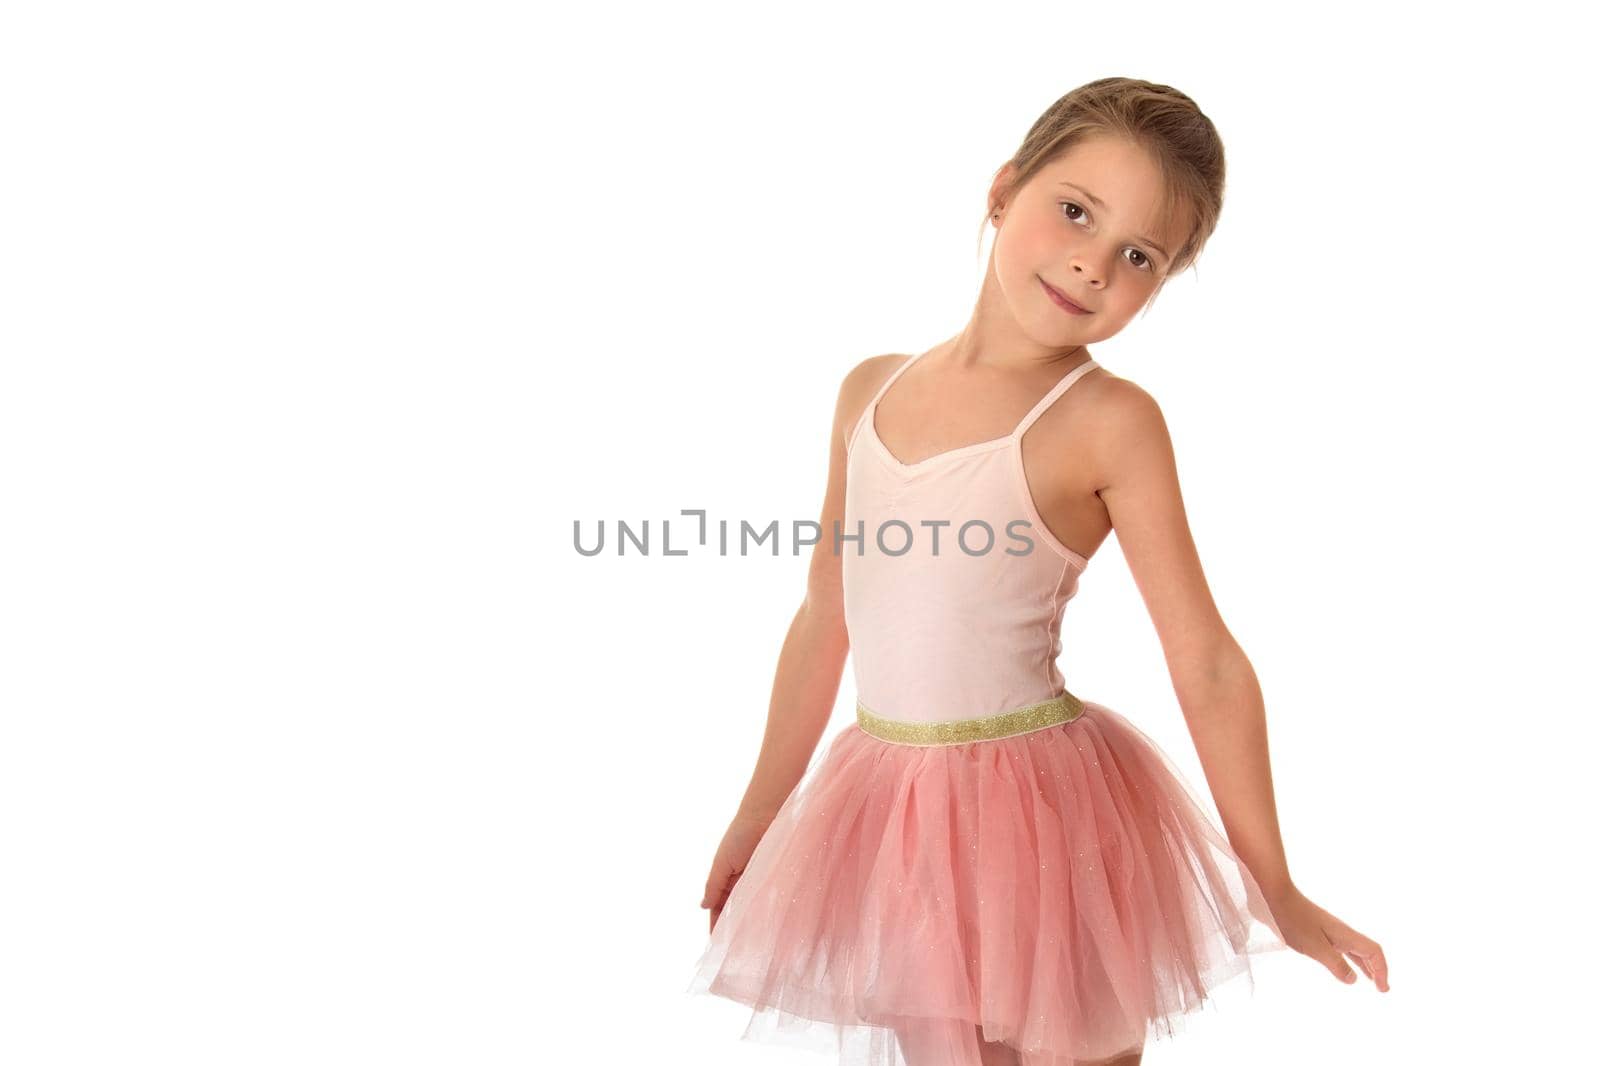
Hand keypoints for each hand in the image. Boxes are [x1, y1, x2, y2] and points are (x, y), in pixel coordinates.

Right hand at [699, 811, 773, 935]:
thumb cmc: (741, 835)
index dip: (717, 925)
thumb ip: (713, 885)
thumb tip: (703, 906)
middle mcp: (743, 883)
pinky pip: (770, 901)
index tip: (716, 945)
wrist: (767, 814)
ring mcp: (760, 882)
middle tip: (736, 952)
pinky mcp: (776, 879)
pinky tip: (769, 928)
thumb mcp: (722, 862)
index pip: (719, 908)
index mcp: (726, 878)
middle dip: (734, 930)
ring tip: (752, 946)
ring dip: (751, 925)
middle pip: (736, 913)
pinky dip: (767, 914)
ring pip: (753, 910)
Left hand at [1265, 882, 1389, 991]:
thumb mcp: (1315, 947)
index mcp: (1345, 934)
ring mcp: (1329, 931)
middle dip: (1377, 969)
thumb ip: (1335, 963)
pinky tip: (1341, 965)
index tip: (1383, 990)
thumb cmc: (1293, 920)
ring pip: (1354, 950)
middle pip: (1368, 951)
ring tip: (1369, 979)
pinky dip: (1348, 960)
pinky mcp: (1317, 931)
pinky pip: (1341, 948)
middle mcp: (1341, 932)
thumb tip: (1353, 980)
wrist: (1274, 896)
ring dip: (1365, 965)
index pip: (1374, 952)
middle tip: (1382, 988)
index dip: (1382, 970)